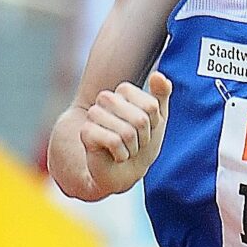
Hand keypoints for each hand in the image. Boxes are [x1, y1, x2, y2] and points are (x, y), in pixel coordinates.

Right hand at [49, 72, 170, 200]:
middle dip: (143, 136)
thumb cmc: (142, 142)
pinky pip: (114, 142)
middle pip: (140, 119)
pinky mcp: (85, 132)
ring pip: (127, 132)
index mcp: (123, 92)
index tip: (146, 129)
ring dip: (132, 147)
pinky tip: (116, 155)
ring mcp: (93, 114)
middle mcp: (106, 98)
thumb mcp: (158, 118)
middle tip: (135, 141)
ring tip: (126, 148)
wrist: (125, 171)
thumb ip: (161, 95)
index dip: (154, 122)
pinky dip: (121, 154)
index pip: (150, 106)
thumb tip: (158, 75)